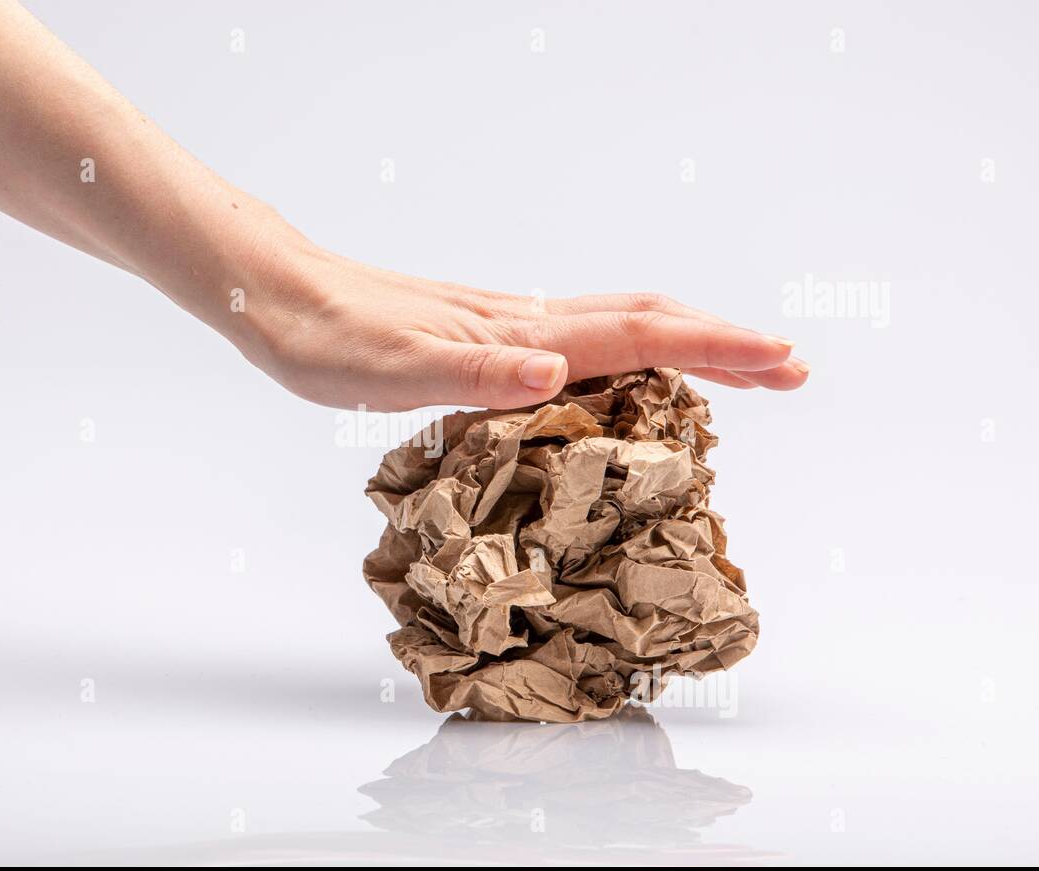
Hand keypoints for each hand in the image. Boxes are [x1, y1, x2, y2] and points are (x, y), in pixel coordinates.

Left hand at [230, 234, 807, 411]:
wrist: (278, 298)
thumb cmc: (325, 341)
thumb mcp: (388, 371)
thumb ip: (472, 372)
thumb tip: (556, 371)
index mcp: (514, 334)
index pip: (636, 336)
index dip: (714, 350)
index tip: (780, 364)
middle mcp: (525, 323)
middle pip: (649, 321)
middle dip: (726, 344)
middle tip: (791, 370)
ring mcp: (511, 325)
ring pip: (624, 326)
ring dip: (692, 344)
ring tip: (744, 370)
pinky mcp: (491, 335)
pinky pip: (586, 340)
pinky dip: (639, 352)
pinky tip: (637, 372)